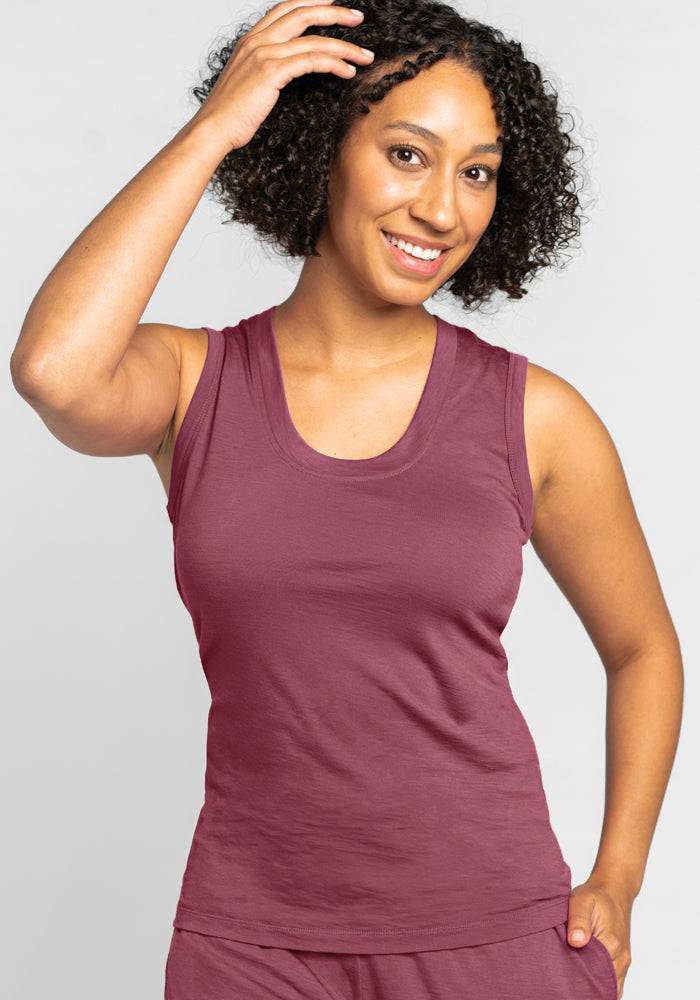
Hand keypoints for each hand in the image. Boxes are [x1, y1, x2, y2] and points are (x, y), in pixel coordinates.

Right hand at [191, 0, 374, 151]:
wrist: (212, 129)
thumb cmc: (229, 116)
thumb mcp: (246, 86)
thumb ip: (263, 73)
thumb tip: (281, 76)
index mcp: (249, 41)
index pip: (283, 9)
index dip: (310, 3)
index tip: (332, 3)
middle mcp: (256, 41)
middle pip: (302, 13)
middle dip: (334, 13)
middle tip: (357, 17)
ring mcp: (263, 54)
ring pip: (313, 39)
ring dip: (344, 45)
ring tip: (365, 54)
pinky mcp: (272, 71)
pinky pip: (312, 60)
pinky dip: (334, 63)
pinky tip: (348, 70)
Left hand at [567, 879, 632, 998]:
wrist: (614, 889)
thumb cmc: (595, 895)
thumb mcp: (581, 900)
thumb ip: (578, 920)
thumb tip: (575, 941)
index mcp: (611, 944)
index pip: (595, 977)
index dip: (577, 982)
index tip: (562, 980)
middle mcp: (620, 958)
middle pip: (602, 986)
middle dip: (585, 989)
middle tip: (564, 984)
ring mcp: (623, 962)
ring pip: (609, 987)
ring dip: (593, 987)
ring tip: (573, 984)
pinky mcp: (621, 961)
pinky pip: (613, 983)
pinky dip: (601, 985)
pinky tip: (585, 981)